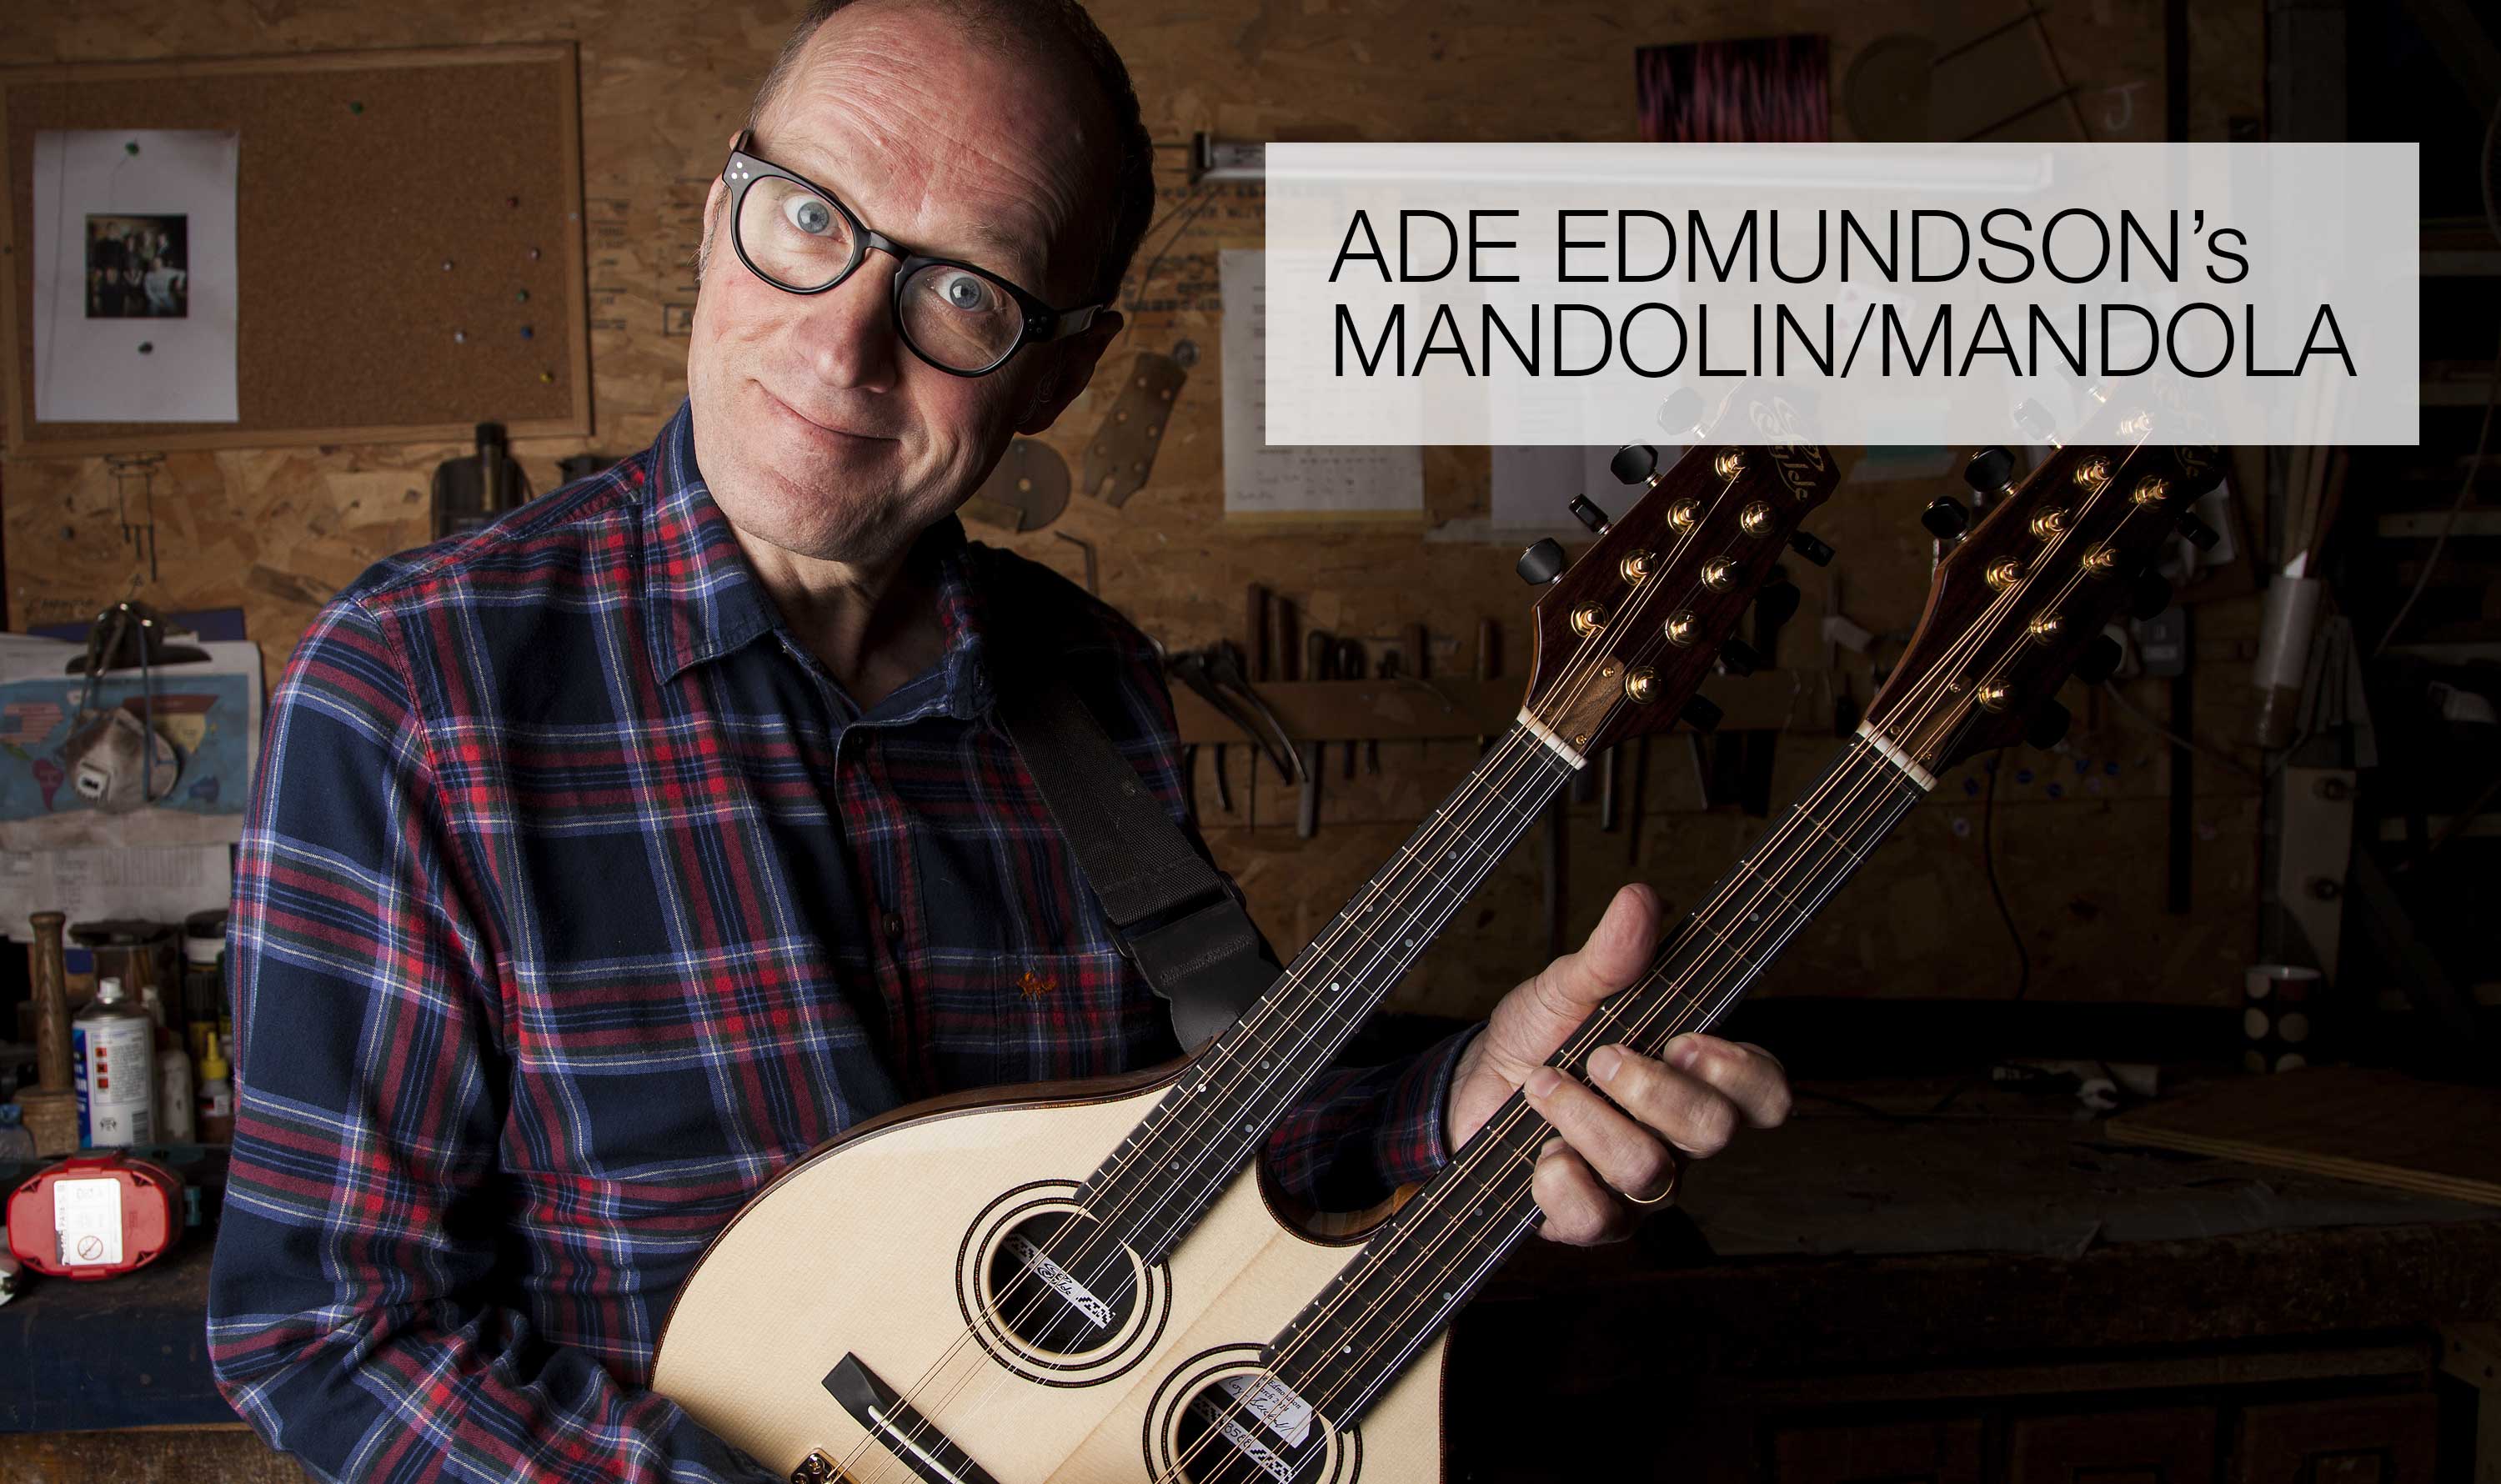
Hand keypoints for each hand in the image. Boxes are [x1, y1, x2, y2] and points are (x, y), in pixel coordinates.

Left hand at [1444, 883, 1792, 1245]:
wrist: (1473, 1088)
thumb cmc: (1541, 1038)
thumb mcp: (1567, 988)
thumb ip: (1610, 955)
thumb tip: (1641, 899)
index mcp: (1696, 1079)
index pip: (1765, 1094)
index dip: (1741, 1073)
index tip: (1686, 1039)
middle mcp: (1679, 1138)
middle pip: (1714, 1133)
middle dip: (1653, 1090)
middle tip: (1600, 1055)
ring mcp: (1639, 1186)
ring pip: (1651, 1175)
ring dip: (1589, 1121)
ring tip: (1545, 1085)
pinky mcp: (1590, 1219)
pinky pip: (1598, 1220)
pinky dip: (1562, 1182)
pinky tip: (1539, 1153)